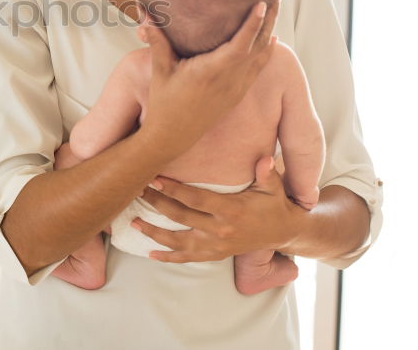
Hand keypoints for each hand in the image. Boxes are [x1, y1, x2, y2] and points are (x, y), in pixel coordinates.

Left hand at [132, 156, 307, 262]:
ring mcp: (216, 246)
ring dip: (154, 232)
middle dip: (157, 203)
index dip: (174, 190)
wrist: (283, 232)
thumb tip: (265, 159)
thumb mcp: (273, 186)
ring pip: (179, 241)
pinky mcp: (215, 254)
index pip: (196, 199)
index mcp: (232, 210)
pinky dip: (168, 257)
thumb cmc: (274, 203)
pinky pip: (187, 258)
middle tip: (137, 190)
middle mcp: (221, 230)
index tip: (154, 178)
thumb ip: (266, 172)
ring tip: (134, 222)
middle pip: (181, 217)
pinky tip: (150, 254)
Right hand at [136, 0, 282, 152]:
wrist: (172, 137)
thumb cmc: (163, 103)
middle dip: (271, 16)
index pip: (239, 44)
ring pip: (263, 54)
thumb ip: (157, 40)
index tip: (262, 2)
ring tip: (277, 6)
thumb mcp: (159, 70)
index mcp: (211, 72)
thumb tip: (147, 13)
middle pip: (260, 44)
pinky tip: (271, 38)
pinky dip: (267, 50)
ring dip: (272, 29)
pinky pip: (259, 67)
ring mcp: (236, 87)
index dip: (253, 23)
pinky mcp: (237, 93)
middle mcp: (229, 80)